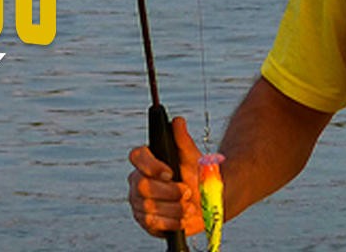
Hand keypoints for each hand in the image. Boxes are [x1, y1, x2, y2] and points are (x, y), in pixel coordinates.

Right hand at [127, 116, 206, 237]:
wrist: (208, 201)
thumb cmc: (197, 175)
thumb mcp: (193, 158)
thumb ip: (183, 140)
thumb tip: (177, 121)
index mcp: (146, 162)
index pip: (137, 156)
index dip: (151, 165)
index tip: (170, 172)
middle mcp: (138, 182)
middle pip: (143, 186)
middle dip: (169, 191)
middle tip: (188, 193)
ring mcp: (140, 203)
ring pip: (148, 207)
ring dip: (174, 208)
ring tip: (191, 207)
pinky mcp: (146, 222)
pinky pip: (153, 224)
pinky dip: (172, 222)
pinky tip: (184, 219)